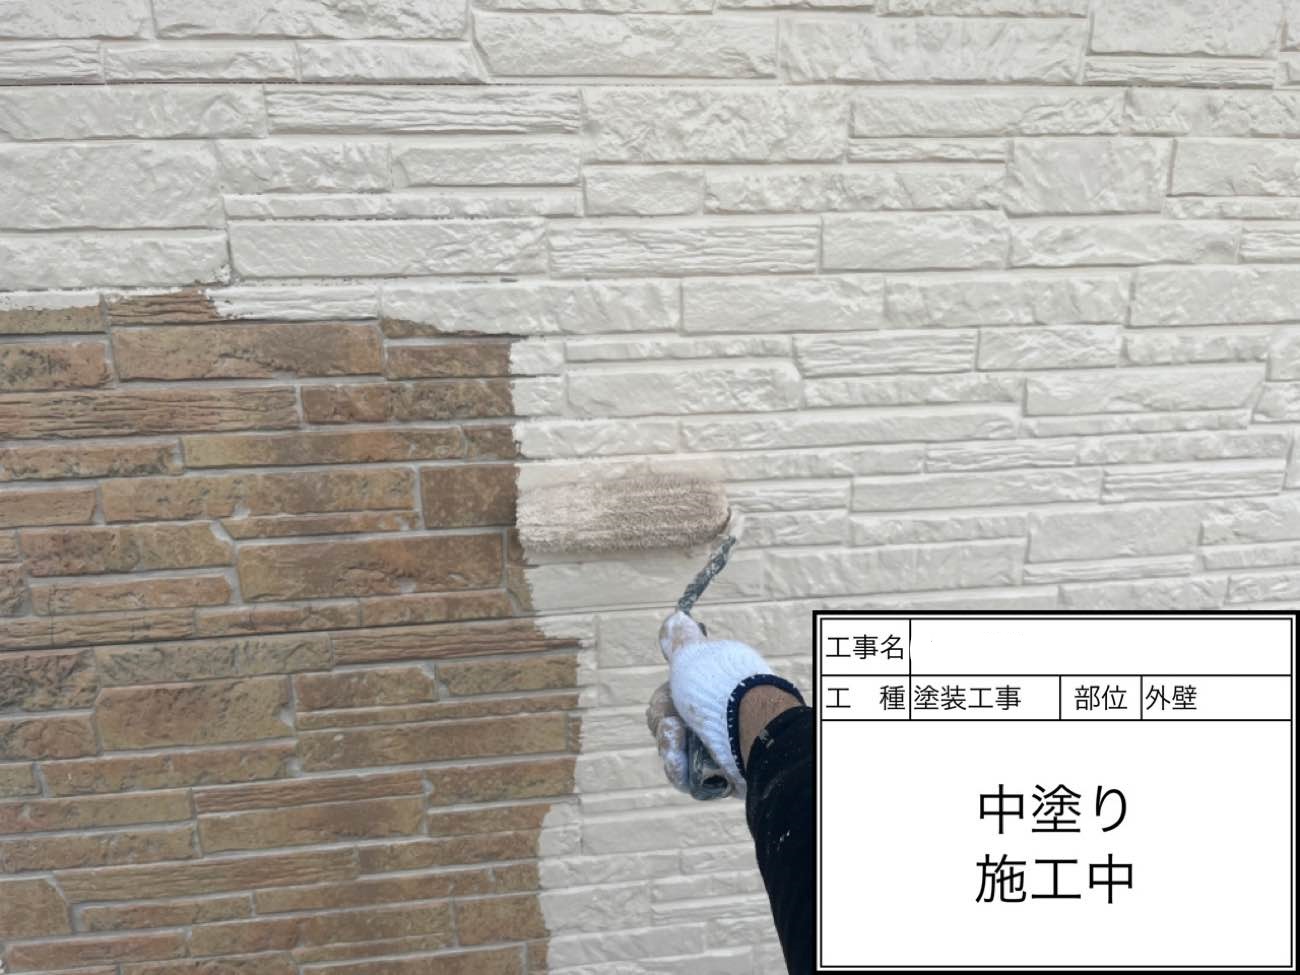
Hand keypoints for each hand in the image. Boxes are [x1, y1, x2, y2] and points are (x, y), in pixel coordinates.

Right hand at [645, 610, 782, 799]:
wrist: (748, 726)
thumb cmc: (719, 688)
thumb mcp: (692, 655)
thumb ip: (679, 640)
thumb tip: (676, 617)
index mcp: (708, 692)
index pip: (668, 701)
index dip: (662, 702)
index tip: (669, 697)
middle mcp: (712, 719)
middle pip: (666, 728)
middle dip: (664, 726)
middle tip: (675, 724)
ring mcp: (715, 748)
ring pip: (673, 753)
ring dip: (669, 747)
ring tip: (680, 742)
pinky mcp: (718, 775)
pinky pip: (685, 777)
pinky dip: (679, 769)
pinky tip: (683, 762)